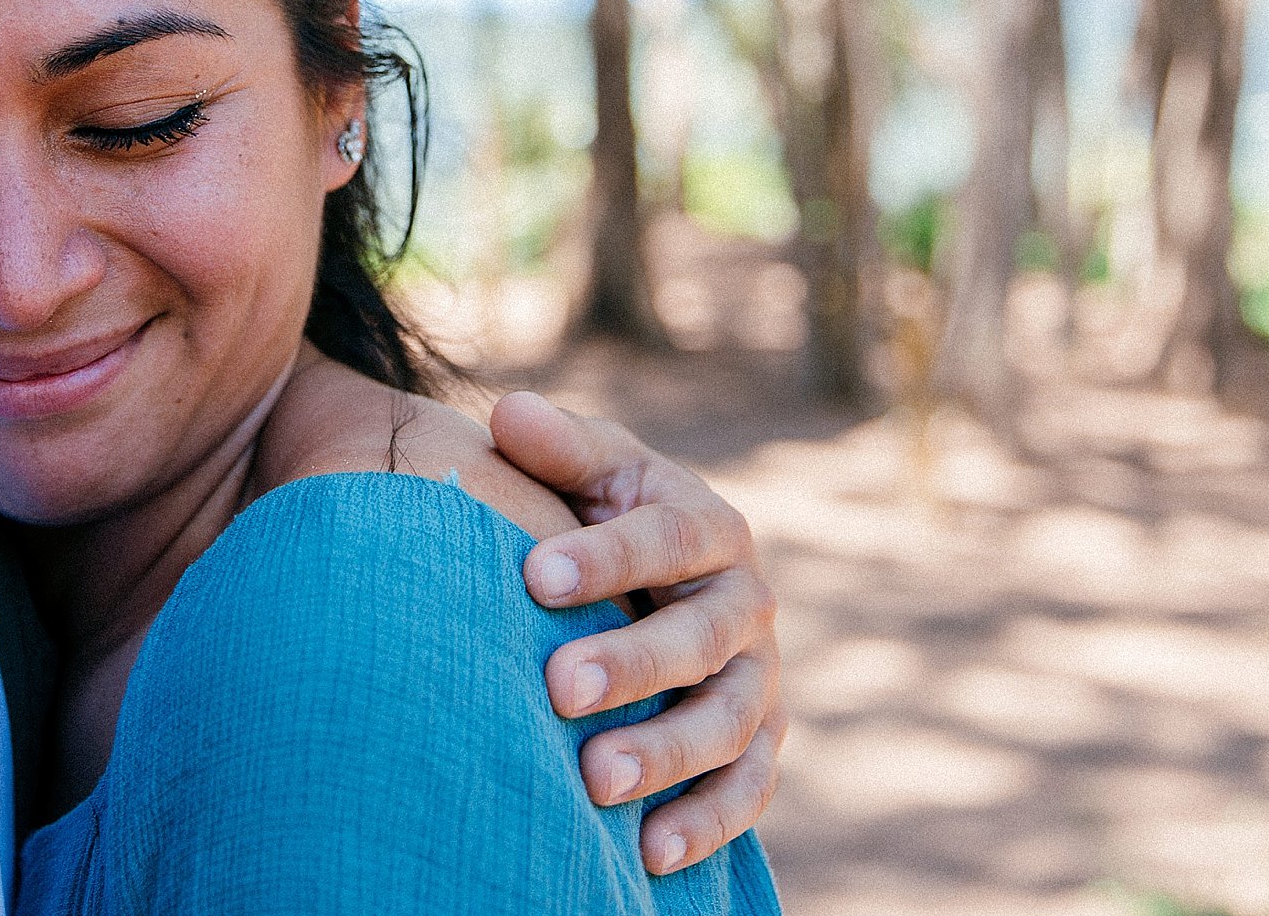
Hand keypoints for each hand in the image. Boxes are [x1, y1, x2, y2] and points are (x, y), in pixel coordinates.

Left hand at [487, 390, 784, 875]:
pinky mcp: (759, 746)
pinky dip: (707, 823)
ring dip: (665, 754)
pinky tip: (651, 853)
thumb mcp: (590, 472)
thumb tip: (509, 414)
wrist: (655, 578)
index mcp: (709, 527)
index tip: (532, 575)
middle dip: (632, 664)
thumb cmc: (603, 516)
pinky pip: (746, 790)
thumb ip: (556, 448)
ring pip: (725, 722)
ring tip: (593, 781)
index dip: (604, 558)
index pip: (665, 539)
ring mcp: (759, 681)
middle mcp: (748, 605)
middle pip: (699, 639)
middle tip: (557, 687)